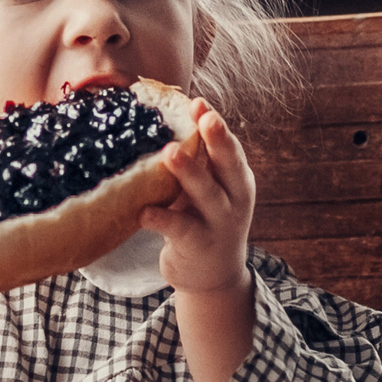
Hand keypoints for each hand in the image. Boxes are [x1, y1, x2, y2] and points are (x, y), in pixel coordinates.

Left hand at [138, 99, 255, 296]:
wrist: (214, 278)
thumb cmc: (204, 220)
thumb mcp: (209, 191)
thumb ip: (197, 163)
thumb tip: (165, 119)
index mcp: (237, 180)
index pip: (230, 148)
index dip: (216, 125)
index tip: (199, 103)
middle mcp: (234, 199)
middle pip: (228, 165)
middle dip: (217, 139)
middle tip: (204, 117)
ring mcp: (218, 223)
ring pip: (206, 194)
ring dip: (189, 172)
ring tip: (169, 154)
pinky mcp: (197, 245)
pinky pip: (179, 228)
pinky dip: (162, 218)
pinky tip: (144, 211)